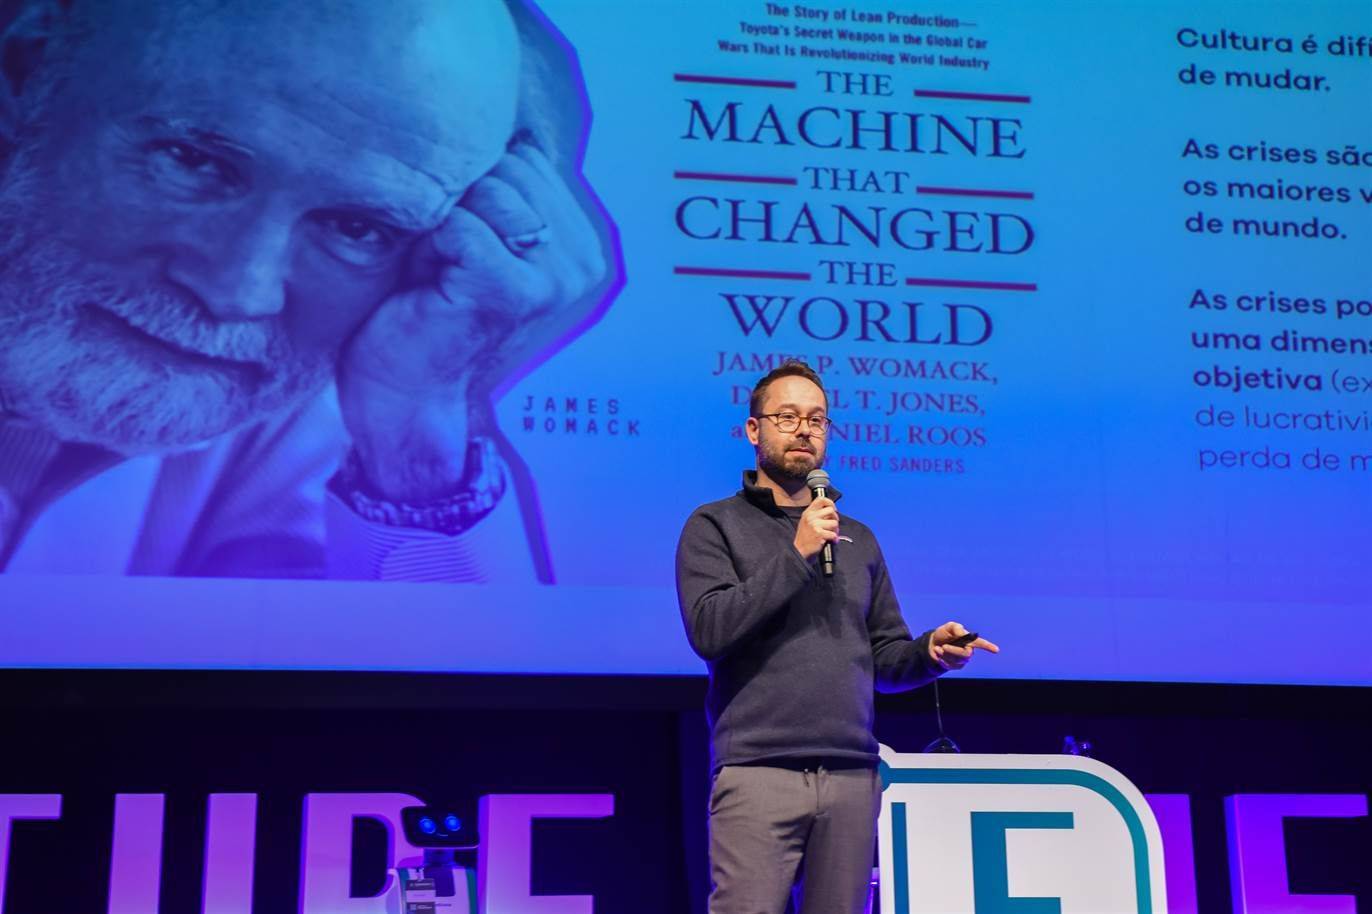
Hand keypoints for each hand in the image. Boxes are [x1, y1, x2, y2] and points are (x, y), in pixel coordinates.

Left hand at [337, 141, 606, 501]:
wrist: (406, 390)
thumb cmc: (428, 308)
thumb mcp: (474, 233)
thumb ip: (503, 187)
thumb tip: (502, 123)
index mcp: (582, 242)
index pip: (527, 157)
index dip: (478, 187)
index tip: (464, 244)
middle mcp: (582, 261)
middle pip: (508, 167)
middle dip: (460, 201)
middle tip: (447, 260)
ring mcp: (556, 279)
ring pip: (486, 191)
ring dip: (443, 225)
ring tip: (440, 272)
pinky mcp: (516, 292)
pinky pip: (462, 223)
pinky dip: (432, 245)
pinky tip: (432, 285)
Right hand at [793, 496, 838, 561]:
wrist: (799, 551)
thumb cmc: (805, 539)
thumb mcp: (807, 522)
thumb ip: (817, 515)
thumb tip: (831, 512)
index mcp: (808, 513)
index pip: (821, 499)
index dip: (830, 503)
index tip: (833, 510)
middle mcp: (811, 517)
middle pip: (831, 511)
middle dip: (835, 519)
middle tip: (833, 527)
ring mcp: (815, 525)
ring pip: (834, 523)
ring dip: (836, 530)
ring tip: (830, 535)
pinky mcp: (819, 534)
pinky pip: (834, 534)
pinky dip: (835, 539)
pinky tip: (831, 541)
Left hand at [928, 621, 999, 670]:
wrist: (932, 644)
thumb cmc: (943, 634)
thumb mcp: (948, 627)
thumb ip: (956, 628)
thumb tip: (964, 634)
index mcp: (969, 639)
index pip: (980, 643)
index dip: (988, 646)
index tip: (996, 650)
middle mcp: (968, 650)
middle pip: (966, 654)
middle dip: (953, 651)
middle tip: (943, 646)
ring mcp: (963, 659)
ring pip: (957, 660)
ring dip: (945, 654)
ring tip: (938, 648)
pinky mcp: (957, 666)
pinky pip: (950, 665)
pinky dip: (942, 659)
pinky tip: (939, 654)